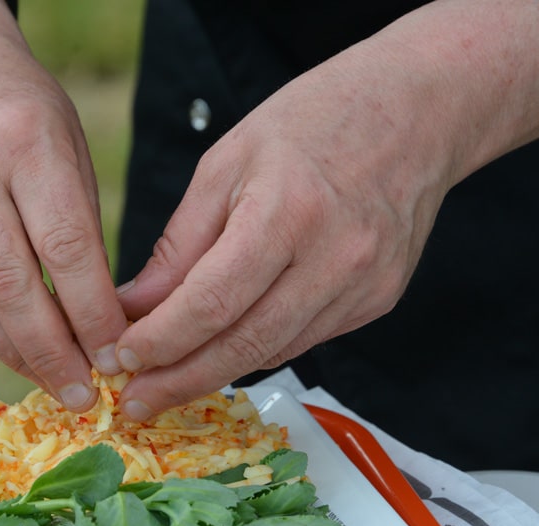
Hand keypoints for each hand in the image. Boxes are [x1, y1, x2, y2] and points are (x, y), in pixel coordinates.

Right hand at [0, 0, 128, 410]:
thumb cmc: (25, 115)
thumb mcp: (70, 149)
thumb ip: (80, 229)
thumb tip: (98, 324)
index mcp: (25, 142)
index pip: (65, 248)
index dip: (92, 314)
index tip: (116, 356)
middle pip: (12, 284)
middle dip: (52, 351)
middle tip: (84, 393)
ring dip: (17, 352)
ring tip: (54, 382)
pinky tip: (17, 350)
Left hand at [112, 0, 538, 419]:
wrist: (416, 110)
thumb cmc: (314, 122)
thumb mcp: (227, 163)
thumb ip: (181, 244)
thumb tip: (134, 308)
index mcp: (287, 212)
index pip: (212, 302)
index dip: (162, 341)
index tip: (122, 360)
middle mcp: (334, 257)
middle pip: (245, 344)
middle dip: (181, 380)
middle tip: (137, 402)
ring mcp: (364, 285)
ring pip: (275, 352)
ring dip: (216, 373)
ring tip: (167, 383)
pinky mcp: (379, 300)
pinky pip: (304, 340)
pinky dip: (258, 348)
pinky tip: (226, 348)